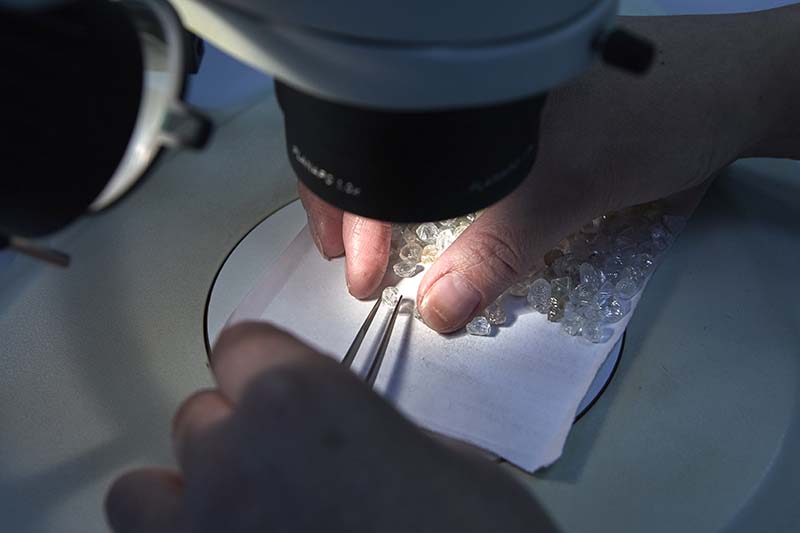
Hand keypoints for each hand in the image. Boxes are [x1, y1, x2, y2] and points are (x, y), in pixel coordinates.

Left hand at [106, 322, 553, 531]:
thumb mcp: (445, 459)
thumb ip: (370, 430)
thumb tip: (342, 438)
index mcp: (301, 399)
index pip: (241, 346)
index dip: (264, 368)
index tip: (282, 392)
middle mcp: (234, 457)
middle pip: (197, 418)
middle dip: (236, 438)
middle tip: (284, 474)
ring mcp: (205, 532)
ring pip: (143, 493)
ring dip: (184, 497)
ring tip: (236, 520)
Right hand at [301, 10, 796, 331]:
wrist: (726, 95)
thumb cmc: (652, 118)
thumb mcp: (567, 188)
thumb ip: (498, 252)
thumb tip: (434, 310)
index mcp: (461, 83)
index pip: (378, 148)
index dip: (353, 212)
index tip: (358, 273)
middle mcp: (462, 91)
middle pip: (381, 150)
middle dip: (356, 209)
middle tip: (351, 262)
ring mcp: (484, 108)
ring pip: (414, 160)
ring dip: (394, 210)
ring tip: (376, 250)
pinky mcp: (508, 128)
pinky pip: (452, 167)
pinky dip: (435, 203)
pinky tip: (429, 227)